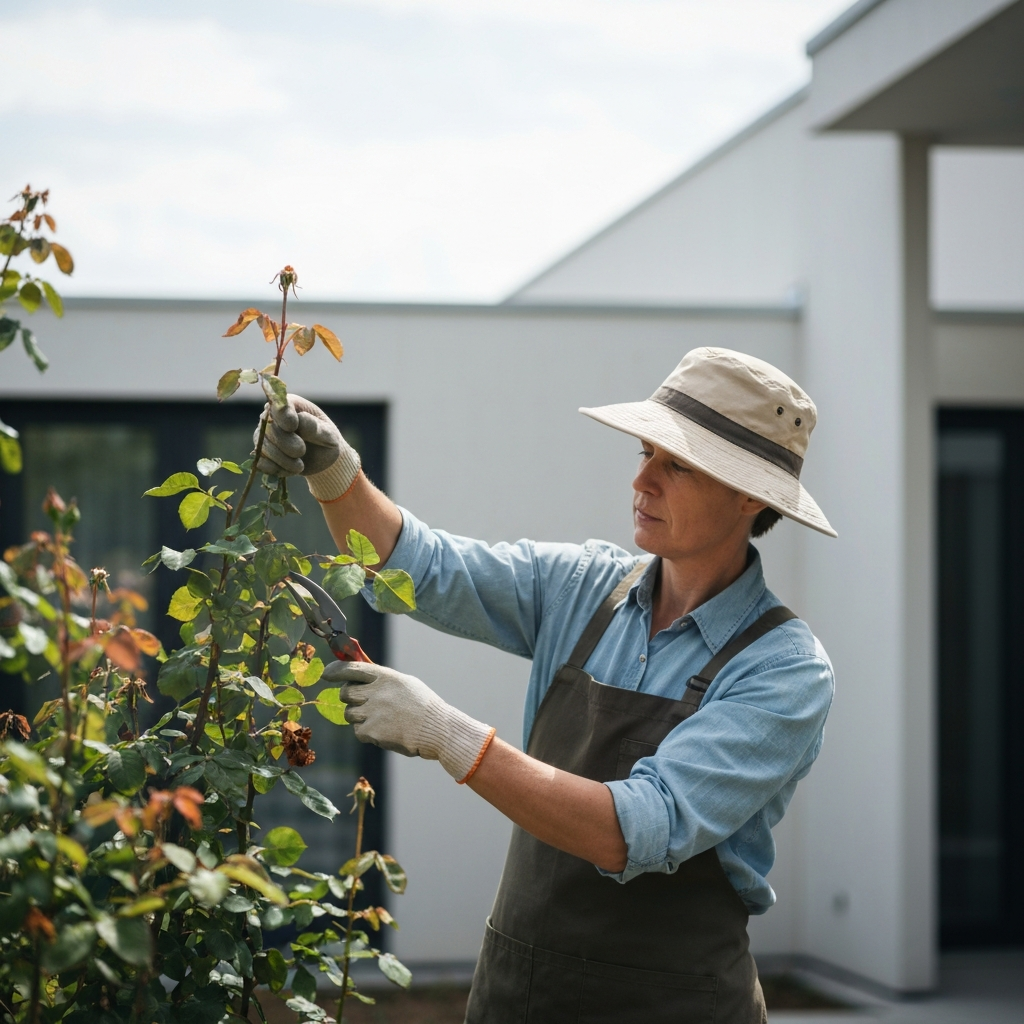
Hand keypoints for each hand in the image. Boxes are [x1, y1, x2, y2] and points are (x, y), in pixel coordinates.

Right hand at [253, 395, 360, 500]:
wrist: (322, 458)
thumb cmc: (325, 439)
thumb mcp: (328, 433)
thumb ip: (315, 427)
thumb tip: (300, 418)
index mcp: (290, 405)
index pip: (279, 405)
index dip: (283, 416)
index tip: (293, 426)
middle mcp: (272, 417)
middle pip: (268, 428)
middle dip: (284, 443)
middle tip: (301, 451)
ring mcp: (264, 435)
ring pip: (263, 446)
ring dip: (282, 459)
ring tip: (299, 466)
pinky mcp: (262, 453)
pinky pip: (261, 462)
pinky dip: (276, 469)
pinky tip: (291, 471)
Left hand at [321, 661, 494, 782]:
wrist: (436, 729)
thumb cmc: (424, 706)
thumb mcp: (405, 684)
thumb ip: (383, 680)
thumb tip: (360, 678)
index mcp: (385, 676)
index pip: (352, 668)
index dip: (336, 670)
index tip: (327, 673)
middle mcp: (375, 692)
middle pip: (345, 693)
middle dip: (350, 698)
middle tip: (363, 703)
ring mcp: (372, 711)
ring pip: (349, 714)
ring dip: (359, 717)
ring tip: (380, 720)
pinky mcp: (371, 731)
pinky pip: (358, 731)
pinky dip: (367, 733)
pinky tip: (384, 731)